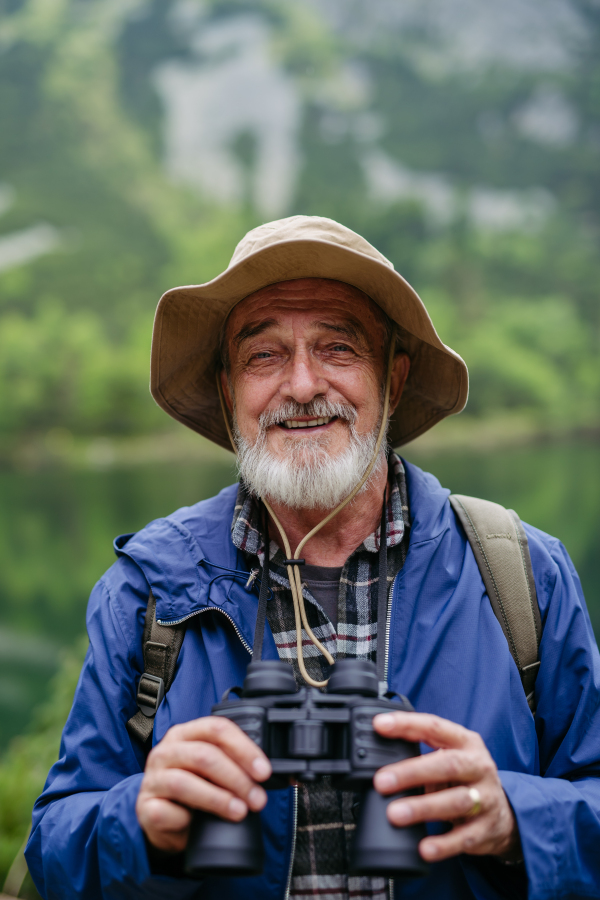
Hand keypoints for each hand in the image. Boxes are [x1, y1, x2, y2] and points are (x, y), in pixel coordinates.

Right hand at [136, 717, 271, 852]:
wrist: (162, 817)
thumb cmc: (193, 787)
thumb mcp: (212, 769)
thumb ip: (232, 763)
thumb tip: (266, 774)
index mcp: (185, 733)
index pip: (216, 729)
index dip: (244, 749)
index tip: (263, 771)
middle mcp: (165, 751)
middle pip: (204, 756)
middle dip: (236, 778)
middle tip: (257, 798)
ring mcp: (153, 778)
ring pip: (184, 783)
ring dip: (218, 799)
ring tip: (239, 812)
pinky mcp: (145, 807)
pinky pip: (166, 811)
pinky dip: (187, 819)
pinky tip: (197, 824)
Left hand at [373, 712, 519, 862]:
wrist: (505, 814)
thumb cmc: (466, 779)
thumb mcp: (449, 759)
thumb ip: (421, 755)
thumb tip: (381, 763)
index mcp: (466, 742)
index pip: (434, 727)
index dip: (407, 724)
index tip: (380, 725)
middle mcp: (479, 766)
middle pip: (447, 765)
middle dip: (411, 772)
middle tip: (382, 781)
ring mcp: (486, 797)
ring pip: (455, 801)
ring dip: (423, 808)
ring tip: (395, 814)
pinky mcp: (486, 828)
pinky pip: (464, 837)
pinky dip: (443, 844)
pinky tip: (425, 848)